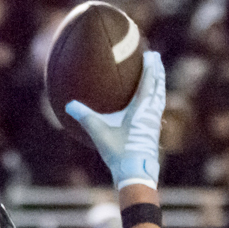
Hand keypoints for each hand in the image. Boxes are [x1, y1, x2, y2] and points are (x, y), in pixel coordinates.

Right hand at [65, 51, 165, 190]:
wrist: (135, 173)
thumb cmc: (119, 153)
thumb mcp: (100, 133)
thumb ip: (85, 117)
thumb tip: (69, 105)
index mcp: (142, 110)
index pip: (149, 82)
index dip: (150, 67)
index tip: (151, 54)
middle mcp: (151, 114)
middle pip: (158, 87)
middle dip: (157, 71)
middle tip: (156, 58)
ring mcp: (154, 123)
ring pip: (159, 98)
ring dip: (158, 84)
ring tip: (157, 75)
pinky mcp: (153, 132)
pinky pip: (157, 109)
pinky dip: (155, 99)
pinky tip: (151, 104)